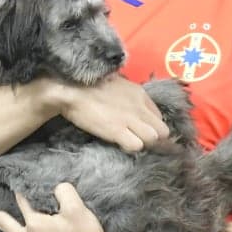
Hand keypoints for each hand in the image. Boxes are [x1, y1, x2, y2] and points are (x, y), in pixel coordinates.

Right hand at [51, 75, 169, 151]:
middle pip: (162, 130)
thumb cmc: (87, 84)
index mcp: (139, 94)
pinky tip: (120, 143)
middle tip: (138, 138)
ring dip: (143, 142)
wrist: (69, 88)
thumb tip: (133, 106)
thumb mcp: (116, 84)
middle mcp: (139, 106)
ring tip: (129, 140)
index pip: (159, 116)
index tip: (141, 128)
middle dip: (153, 137)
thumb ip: (129, 96)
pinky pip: (136, 145)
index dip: (151, 125)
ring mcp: (129, 119)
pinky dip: (130, 147)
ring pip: (153, 138)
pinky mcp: (116, 130)